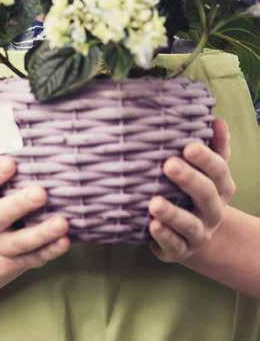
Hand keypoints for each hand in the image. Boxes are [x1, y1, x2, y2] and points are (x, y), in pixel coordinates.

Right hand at [0, 114, 69, 272]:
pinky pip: (36, 258)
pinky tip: (66, 241)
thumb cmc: (0, 185)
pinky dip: (50, 250)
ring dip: (41, 232)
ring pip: (18, 242)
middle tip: (41, 192)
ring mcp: (3, 243)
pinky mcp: (22, 259)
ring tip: (63, 222)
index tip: (11, 162)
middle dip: (19, 204)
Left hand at [148, 118, 235, 262]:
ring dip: (172, 214)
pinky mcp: (179, 251)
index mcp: (221, 188)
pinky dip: (163, 237)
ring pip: (189, 225)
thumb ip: (214, 146)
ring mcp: (198, 233)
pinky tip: (151, 225)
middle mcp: (213, 211)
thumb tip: (217, 120)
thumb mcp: (209, 170)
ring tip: (154, 203)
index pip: (218, 171)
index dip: (205, 159)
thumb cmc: (197, 191)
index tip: (188, 146)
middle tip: (169, 164)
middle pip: (206, 195)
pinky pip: (174, 246)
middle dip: (189, 179)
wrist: (197, 236)